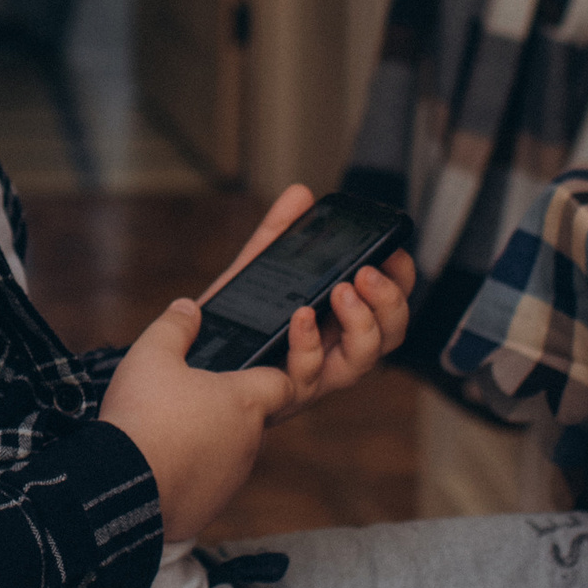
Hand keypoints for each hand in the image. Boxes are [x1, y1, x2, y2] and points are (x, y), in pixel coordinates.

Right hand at [99, 297, 296, 541]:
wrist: (121, 488)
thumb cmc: (142, 417)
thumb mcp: (151, 355)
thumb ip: (175, 326)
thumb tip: (188, 309)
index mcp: (245, 400)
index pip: (283, 382)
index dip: (268, 371)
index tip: (244, 368)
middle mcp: (249, 441)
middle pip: (251, 417)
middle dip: (226, 406)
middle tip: (189, 396)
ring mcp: (232, 477)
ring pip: (230, 450)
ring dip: (209, 439)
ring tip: (168, 428)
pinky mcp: (211, 504)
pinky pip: (209, 481)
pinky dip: (192, 471)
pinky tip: (161, 461)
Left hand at [198, 184, 415, 426]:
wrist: (187, 356)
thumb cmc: (231, 321)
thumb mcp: (256, 270)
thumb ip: (279, 233)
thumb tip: (301, 194)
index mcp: (339, 322)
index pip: (388, 305)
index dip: (400, 280)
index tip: (393, 251)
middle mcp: (335, 353)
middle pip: (390, 336)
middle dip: (389, 302)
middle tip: (368, 273)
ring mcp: (314, 376)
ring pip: (363, 362)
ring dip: (362, 323)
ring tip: (343, 290)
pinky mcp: (284, 392)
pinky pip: (309, 373)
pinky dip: (309, 342)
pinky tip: (300, 315)